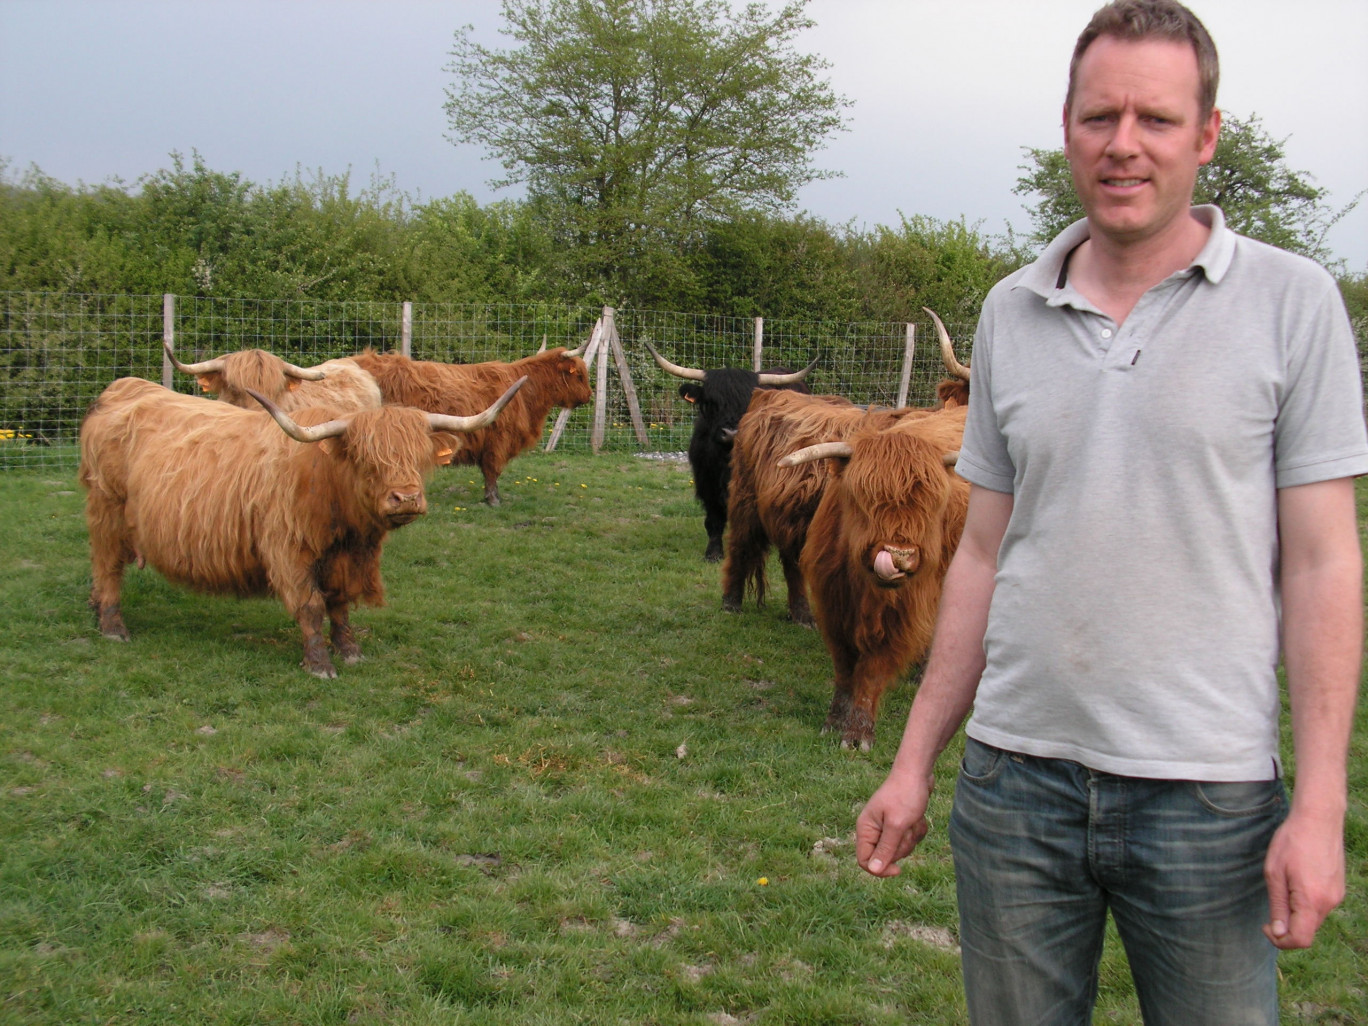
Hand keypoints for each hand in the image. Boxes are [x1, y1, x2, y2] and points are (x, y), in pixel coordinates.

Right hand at [855, 772, 933, 876]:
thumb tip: (873, 869)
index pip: (865, 860)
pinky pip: (909, 839)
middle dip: (901, 846)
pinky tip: (919, 817)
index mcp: (866, 828)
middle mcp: (873, 829)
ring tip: (913, 819)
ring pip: (900, 848)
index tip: (899, 869)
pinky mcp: (899, 823)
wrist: (918, 772)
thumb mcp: (897, 825)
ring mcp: (887, 826)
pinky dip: (917, 831)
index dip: (880, 869)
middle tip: (907, 828)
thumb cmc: (906, 795)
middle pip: (886, 856)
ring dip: (911, 837)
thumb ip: (885, 848)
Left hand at [1262, 809, 1345, 949]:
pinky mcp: (1338, 888)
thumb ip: (1278, 906)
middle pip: (1307, 930)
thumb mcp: (1274, 873)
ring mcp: (1337, 895)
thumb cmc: (1292, 842)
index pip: (1300, 940)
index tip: (1266, 926)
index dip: (1280, 941)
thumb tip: (1279, 933)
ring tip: (1283, 889)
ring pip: (1314, 919)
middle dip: (1287, 927)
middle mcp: (1329, 903)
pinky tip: (1295, 883)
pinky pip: (1320, 906)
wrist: (1319, 819)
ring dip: (1296, 914)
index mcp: (1312, 901)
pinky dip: (1305, 905)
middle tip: (1270, 910)